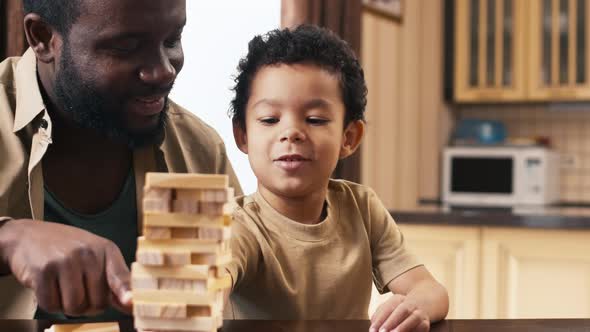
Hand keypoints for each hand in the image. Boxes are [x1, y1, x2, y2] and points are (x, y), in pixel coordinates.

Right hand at [0, 219, 131, 315]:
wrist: (27, 235)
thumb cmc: (66, 248)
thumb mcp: (95, 254)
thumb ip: (113, 277)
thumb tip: (130, 304)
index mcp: (106, 249)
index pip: (120, 275)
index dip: (126, 292)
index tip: (130, 303)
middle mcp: (88, 253)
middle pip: (97, 302)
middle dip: (88, 305)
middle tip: (78, 291)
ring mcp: (65, 261)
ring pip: (74, 307)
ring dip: (66, 306)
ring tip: (62, 287)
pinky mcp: (43, 271)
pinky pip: (51, 304)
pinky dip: (49, 303)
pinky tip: (48, 286)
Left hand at [370, 294, 429, 331]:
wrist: (420, 308)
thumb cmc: (396, 313)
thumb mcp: (387, 312)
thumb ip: (379, 319)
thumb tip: (374, 329)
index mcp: (398, 299)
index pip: (388, 308)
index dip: (379, 319)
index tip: (372, 330)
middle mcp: (410, 304)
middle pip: (402, 310)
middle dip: (391, 322)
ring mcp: (420, 312)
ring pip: (414, 318)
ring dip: (403, 327)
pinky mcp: (426, 323)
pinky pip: (422, 326)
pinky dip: (414, 331)